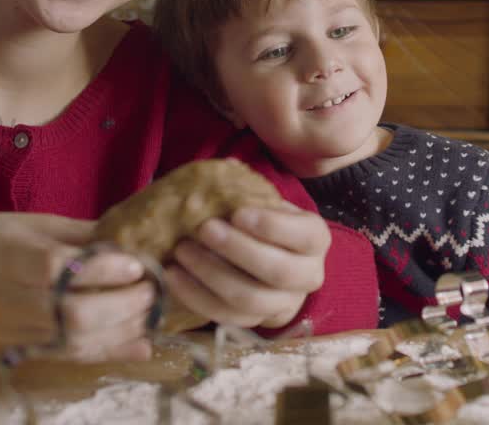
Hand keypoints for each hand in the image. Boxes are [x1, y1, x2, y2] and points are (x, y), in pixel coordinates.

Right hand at [0, 212, 154, 361]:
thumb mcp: (26, 223)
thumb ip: (77, 233)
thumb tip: (129, 238)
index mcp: (7, 257)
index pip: (56, 270)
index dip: (101, 270)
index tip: (136, 264)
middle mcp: (8, 299)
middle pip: (70, 315)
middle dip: (122, 305)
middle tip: (152, 289)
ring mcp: (13, 330)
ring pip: (73, 342)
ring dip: (122, 332)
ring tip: (152, 313)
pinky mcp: (20, 349)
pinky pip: (69, 356)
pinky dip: (109, 352)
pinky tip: (140, 345)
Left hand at [163, 204, 329, 328]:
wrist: (267, 262)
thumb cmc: (263, 223)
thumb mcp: (264, 202)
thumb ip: (249, 188)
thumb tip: (227, 166)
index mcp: (314, 239)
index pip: (304, 236)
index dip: (272, 226)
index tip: (237, 213)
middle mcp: (308, 275)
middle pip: (278, 271)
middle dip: (238, 250)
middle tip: (204, 229)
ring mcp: (283, 304)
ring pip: (252, 299)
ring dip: (212, 275)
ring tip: (182, 251)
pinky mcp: (255, 322)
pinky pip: (227, 317)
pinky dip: (197, 297)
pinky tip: (173, 276)